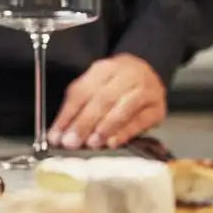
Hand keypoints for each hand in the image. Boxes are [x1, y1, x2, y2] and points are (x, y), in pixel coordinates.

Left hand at [47, 54, 166, 150]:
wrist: (147, 72)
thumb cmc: (115, 84)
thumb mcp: (94, 85)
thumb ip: (77, 106)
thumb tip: (59, 133)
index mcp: (104, 69)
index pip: (81, 92)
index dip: (67, 115)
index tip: (55, 135)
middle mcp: (126, 76)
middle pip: (101, 100)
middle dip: (83, 123)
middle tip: (71, 142)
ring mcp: (145, 90)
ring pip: (122, 109)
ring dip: (104, 128)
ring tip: (91, 143)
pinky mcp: (157, 108)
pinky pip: (140, 121)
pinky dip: (125, 132)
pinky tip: (112, 142)